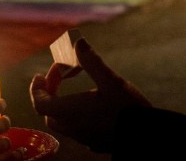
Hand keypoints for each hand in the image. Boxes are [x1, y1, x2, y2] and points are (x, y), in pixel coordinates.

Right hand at [0, 98, 20, 160]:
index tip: (1, 105)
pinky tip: (17, 155)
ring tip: (5, 143)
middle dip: (4, 124)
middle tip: (2, 125)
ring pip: (6, 143)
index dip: (0, 105)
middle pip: (5, 124)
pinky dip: (13, 157)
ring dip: (5, 142)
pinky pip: (8, 160)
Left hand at [28, 38, 150, 152]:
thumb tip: (78, 42)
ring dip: (62, 106)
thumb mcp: (113, 81)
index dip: (36, 89)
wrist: (148, 136)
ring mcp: (84, 138)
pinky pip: (77, 131)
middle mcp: (74, 128)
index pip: (40, 103)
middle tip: (61, 77)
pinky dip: (76, 117)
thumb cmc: (129, 110)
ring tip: (76, 91)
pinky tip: (92, 108)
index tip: (40, 75)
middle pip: (49, 114)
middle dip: (50, 94)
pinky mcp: (96, 143)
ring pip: (63, 124)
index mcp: (71, 111)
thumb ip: (93, 62)